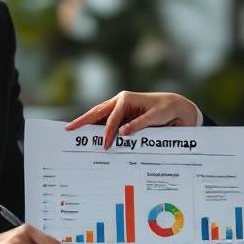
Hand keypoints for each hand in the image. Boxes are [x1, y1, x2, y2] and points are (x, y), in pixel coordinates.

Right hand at [66, 91, 200, 148]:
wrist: (175, 107)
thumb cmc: (165, 109)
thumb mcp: (155, 116)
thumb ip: (138, 124)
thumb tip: (122, 133)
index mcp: (126, 98)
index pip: (112, 116)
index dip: (107, 131)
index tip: (105, 144)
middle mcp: (120, 102)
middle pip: (97, 112)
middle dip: (83, 121)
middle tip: (69, 129)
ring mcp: (119, 109)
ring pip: (99, 117)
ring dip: (88, 125)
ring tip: (74, 132)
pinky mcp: (121, 116)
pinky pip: (106, 122)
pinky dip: (98, 129)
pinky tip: (91, 137)